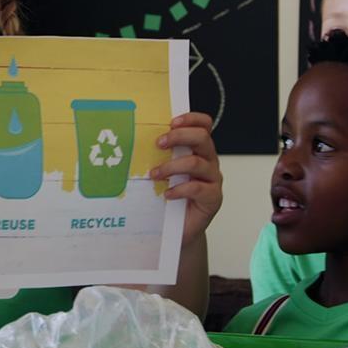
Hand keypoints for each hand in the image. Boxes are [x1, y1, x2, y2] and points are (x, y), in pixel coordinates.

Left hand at [150, 112, 221, 236]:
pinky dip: (179, 189)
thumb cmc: (171, 197)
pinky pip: (198, 188)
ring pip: (197, 163)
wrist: (179, 228)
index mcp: (198, 150)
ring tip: (155, 174)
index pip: (204, 125)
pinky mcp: (213, 198)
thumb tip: (134, 142)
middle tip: (159, 143)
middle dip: (179, 137)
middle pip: (202, 138)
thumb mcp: (163, 172)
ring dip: (172, 166)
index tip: (171, 122)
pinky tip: (167, 194)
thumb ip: (159, 156)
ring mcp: (213, 179)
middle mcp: (208, 161)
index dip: (191, 119)